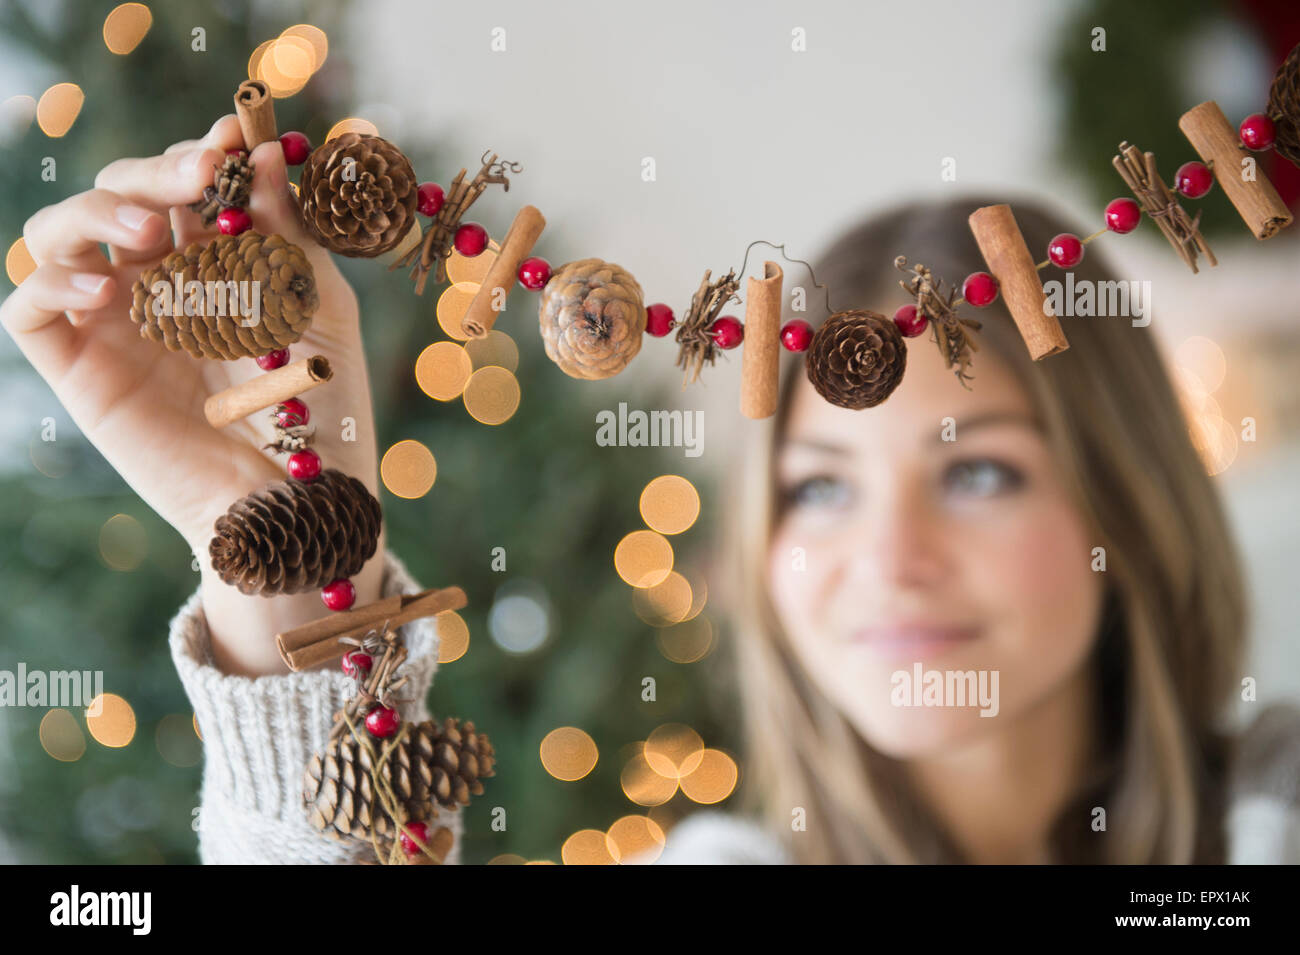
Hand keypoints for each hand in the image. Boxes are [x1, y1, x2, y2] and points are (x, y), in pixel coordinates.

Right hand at [0, 114, 385, 675]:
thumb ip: (287, 234)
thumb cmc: (322, 408)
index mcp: (217, 259)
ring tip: (146, 236)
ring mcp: (113, 322)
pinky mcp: (81, 371)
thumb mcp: (318, 310)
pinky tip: (102, 287)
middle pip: (121, 194)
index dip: (204, 152)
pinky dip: (51, 281)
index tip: (235, 135)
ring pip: (59, 233)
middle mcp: (157, 282)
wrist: (299, 498)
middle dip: (154, 172)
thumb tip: (265, 148)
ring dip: (94, 213)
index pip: (189, 185)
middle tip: (197, 176)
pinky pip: (29, 309)